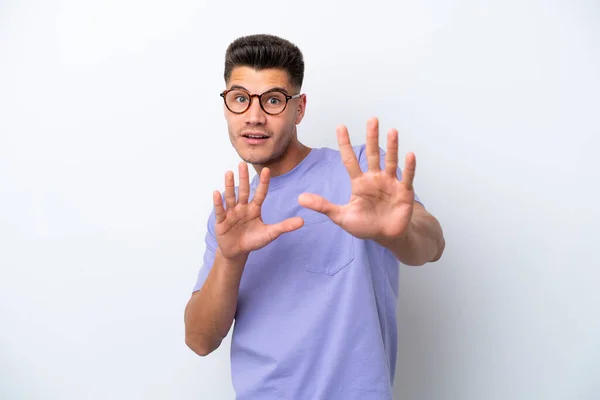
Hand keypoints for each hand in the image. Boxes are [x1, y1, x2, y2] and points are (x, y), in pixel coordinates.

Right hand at [213, 163, 303, 260]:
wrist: (237, 252)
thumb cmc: (253, 240)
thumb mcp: (270, 234)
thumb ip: (284, 226)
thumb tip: (302, 221)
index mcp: (254, 209)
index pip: (260, 193)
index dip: (263, 182)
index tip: (267, 170)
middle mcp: (242, 208)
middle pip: (244, 191)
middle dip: (244, 178)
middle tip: (243, 163)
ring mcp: (231, 213)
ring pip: (231, 197)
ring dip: (230, 186)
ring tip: (229, 173)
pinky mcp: (221, 221)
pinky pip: (220, 211)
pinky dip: (218, 202)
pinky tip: (217, 192)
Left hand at [297, 117, 415, 241]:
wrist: (386, 236)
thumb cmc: (365, 225)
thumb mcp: (340, 216)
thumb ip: (323, 206)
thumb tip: (300, 198)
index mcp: (359, 182)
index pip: (350, 160)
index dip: (345, 144)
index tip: (340, 126)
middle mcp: (375, 178)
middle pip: (372, 154)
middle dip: (372, 137)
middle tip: (372, 120)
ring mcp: (390, 183)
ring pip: (390, 161)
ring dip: (392, 146)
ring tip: (392, 131)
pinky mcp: (404, 192)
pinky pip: (407, 177)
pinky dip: (409, 167)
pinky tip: (409, 154)